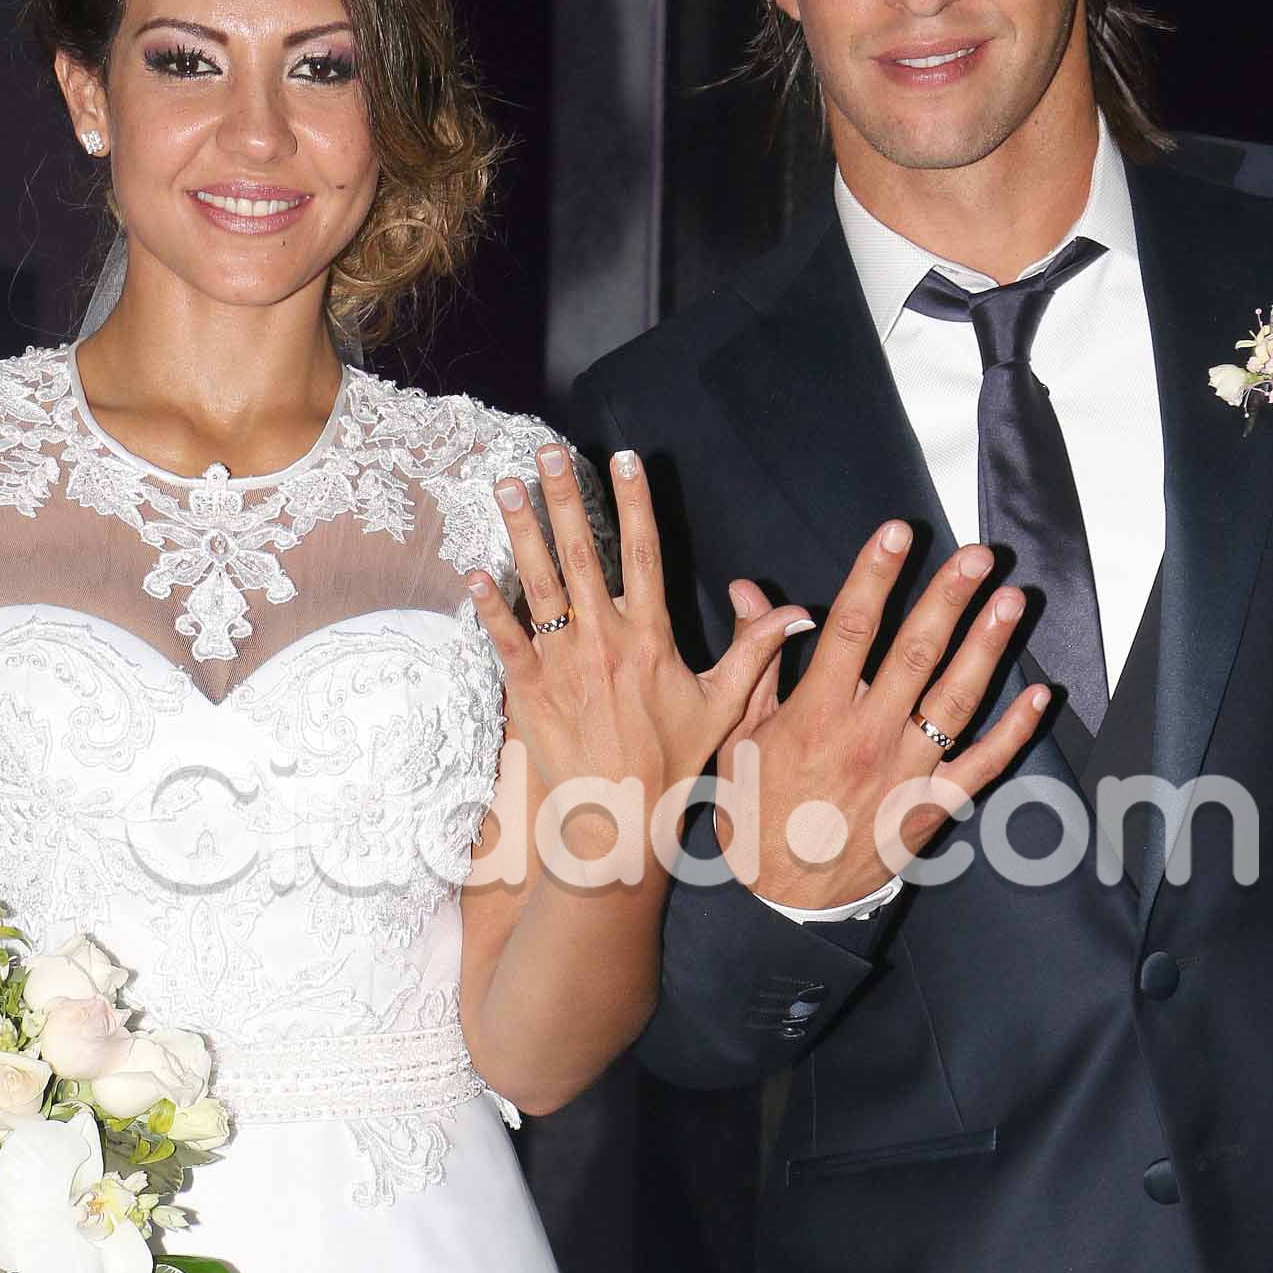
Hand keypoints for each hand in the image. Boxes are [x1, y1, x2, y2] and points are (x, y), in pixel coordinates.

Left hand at [468, 446, 809, 865]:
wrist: (618, 820)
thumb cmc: (670, 762)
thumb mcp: (722, 705)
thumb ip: (756, 651)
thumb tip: (800, 616)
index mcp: (650, 639)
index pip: (645, 555)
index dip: (635, 503)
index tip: (625, 459)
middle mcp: (604, 642)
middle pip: (583, 555)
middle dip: (564, 498)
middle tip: (547, 452)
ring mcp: (563, 665)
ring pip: (539, 585)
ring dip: (521, 533)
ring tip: (506, 486)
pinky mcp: (529, 691)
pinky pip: (505, 640)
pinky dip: (488, 607)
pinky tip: (471, 572)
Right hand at [718, 522, 1047, 909]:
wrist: (776, 901)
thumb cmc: (753, 815)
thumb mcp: (739, 735)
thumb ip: (756, 662)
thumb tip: (751, 596)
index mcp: (815, 715)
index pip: (848, 628)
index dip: (874, 574)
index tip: (897, 533)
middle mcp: (866, 737)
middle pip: (915, 653)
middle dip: (948, 598)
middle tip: (978, 554)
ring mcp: (904, 773)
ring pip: (955, 699)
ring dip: (988, 647)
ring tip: (1011, 599)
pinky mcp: (929, 808)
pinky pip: (981, 765)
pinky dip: (1013, 730)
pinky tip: (1039, 693)